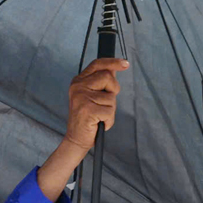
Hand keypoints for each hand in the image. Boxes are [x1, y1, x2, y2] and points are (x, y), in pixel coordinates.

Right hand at [37, 58, 129, 200]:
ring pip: (111, 97)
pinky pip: (110, 111)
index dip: (112, 62)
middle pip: (107, 77)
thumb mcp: (94, 96)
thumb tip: (115, 68)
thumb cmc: (88, 119)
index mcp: (78, 81)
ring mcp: (81, 98)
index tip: (125, 64)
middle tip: (104, 104)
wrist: (76, 139)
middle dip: (113, 91)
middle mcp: (78, 87)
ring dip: (111, 109)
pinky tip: (99, 123)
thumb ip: (102, 82)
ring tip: (99, 116)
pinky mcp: (87, 110)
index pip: (97, 64)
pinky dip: (109, 120)